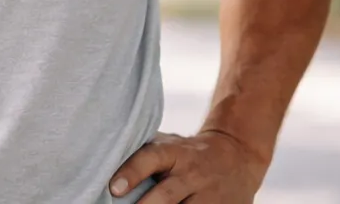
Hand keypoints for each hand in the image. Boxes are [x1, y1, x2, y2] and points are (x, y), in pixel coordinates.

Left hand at [107, 130, 267, 202]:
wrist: (235, 154)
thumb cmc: (188, 152)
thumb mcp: (169, 144)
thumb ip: (143, 152)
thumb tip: (103, 156)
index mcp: (175, 152)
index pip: (151, 157)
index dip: (132, 171)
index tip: (113, 188)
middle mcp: (191, 173)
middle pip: (166, 194)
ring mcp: (208, 196)